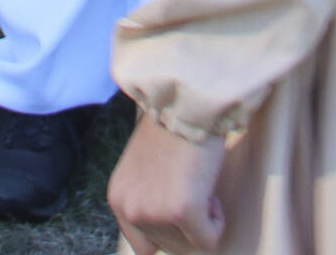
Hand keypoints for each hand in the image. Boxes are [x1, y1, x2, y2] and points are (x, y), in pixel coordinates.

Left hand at [109, 112, 227, 254]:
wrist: (188, 96)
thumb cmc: (175, 121)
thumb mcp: (145, 164)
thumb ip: (148, 193)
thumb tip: (168, 221)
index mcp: (119, 198)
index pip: (143, 244)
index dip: (169, 228)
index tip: (182, 204)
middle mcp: (130, 210)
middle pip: (169, 245)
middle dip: (187, 224)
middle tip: (194, 186)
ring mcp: (155, 212)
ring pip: (189, 243)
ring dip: (203, 218)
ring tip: (200, 182)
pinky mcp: (182, 211)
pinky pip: (209, 239)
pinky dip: (217, 222)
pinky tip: (212, 192)